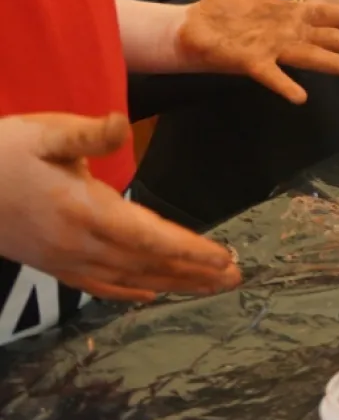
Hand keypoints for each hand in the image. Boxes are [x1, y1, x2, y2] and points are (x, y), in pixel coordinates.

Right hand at [0, 113, 240, 302]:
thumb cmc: (1, 152)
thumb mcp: (46, 132)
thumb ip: (88, 134)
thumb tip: (120, 124)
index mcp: (85, 210)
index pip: (150, 237)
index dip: (189, 250)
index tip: (224, 259)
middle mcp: (79, 243)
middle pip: (148, 264)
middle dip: (194, 273)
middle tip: (236, 279)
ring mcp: (63, 258)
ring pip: (128, 278)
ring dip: (172, 284)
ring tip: (210, 287)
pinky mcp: (49, 263)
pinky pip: (97, 284)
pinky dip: (128, 292)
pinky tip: (149, 295)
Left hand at [178, 0, 338, 103]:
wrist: (191, 29)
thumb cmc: (223, 8)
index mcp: (294, 14)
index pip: (334, 15)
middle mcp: (291, 34)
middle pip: (335, 39)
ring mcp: (274, 50)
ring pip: (315, 58)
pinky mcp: (252, 63)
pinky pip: (272, 75)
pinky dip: (286, 86)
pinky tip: (302, 97)